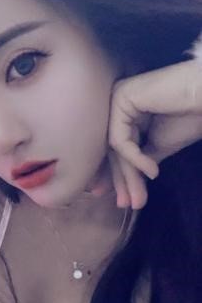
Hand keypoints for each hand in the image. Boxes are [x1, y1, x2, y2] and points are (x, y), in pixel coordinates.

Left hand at [93, 60, 201, 208]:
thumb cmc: (189, 116)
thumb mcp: (159, 146)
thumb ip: (141, 160)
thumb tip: (128, 182)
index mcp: (125, 112)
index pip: (116, 149)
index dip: (119, 178)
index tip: (123, 203)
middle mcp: (116, 104)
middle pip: (113, 149)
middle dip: (122, 180)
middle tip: (126, 205)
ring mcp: (116, 99)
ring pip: (116, 147)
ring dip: (129, 175)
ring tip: (138, 199)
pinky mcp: (120, 97)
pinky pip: (120, 139)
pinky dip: (135, 158)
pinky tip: (153, 171)